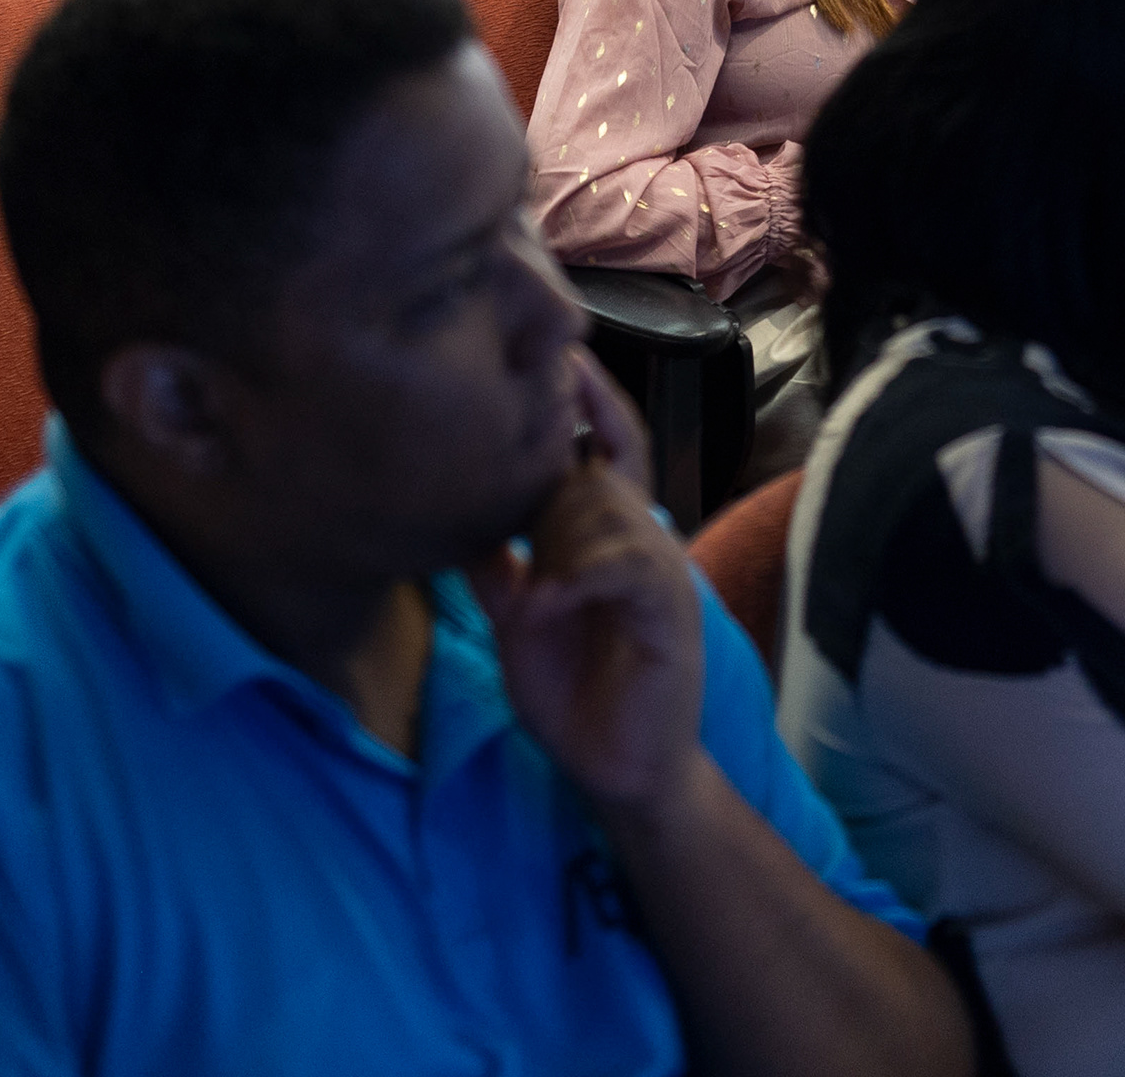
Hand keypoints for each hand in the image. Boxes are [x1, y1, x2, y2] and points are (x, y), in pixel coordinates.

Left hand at [468, 346, 705, 811]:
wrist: (618, 771)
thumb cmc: (572, 692)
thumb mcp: (517, 618)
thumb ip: (497, 565)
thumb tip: (454, 511)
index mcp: (608, 537)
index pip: (608, 446)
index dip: (591, 399)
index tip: (560, 353)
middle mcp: (642, 542)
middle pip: (596, 476)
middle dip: (551, 501)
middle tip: (524, 558)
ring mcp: (661, 576)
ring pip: (610, 512)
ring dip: (561, 547)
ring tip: (534, 599)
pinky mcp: (670, 614)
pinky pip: (628, 566)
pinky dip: (580, 578)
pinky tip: (547, 605)